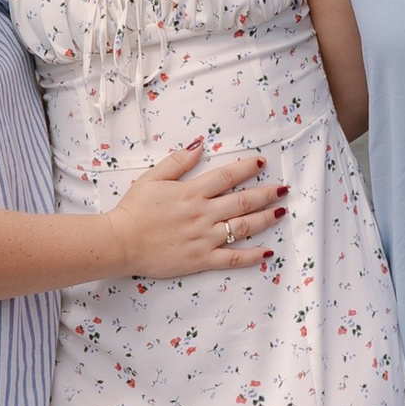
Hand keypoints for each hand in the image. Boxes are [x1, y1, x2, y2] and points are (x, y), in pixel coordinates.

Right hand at [105, 144, 282, 281]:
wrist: (121, 242)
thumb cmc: (134, 210)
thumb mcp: (152, 178)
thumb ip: (178, 162)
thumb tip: (200, 145)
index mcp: (192, 193)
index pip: (227, 176)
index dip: (247, 168)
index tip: (262, 163)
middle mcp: (203, 214)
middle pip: (242, 201)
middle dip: (266, 193)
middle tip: (284, 189)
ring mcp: (204, 238)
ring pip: (242, 228)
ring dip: (265, 219)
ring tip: (281, 212)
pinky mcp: (201, 260)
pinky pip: (232, 258)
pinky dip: (252, 255)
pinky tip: (267, 251)